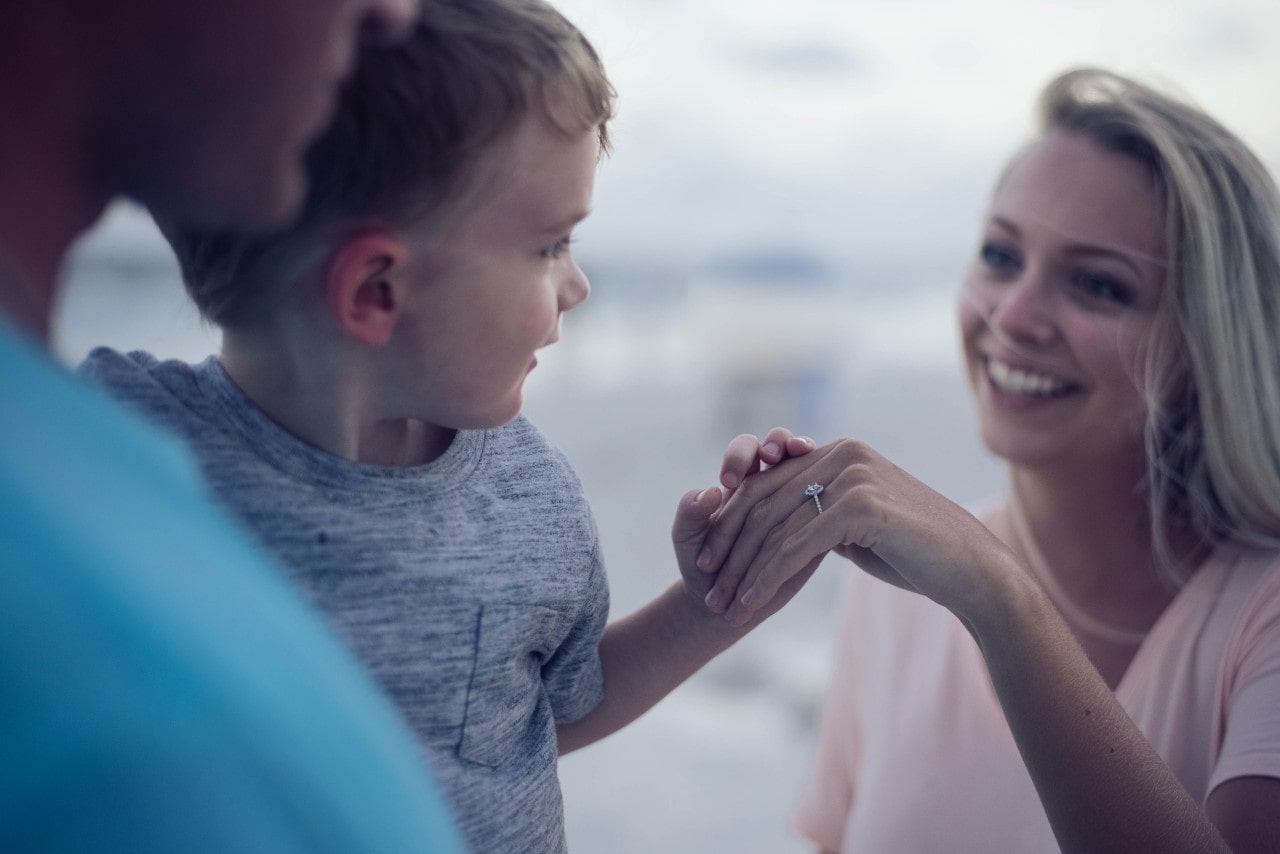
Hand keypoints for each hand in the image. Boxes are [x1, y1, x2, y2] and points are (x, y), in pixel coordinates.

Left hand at [672, 427, 816, 606]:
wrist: (727, 608)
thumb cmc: (703, 566)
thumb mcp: (687, 539)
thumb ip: (689, 512)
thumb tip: (710, 491)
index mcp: (743, 479)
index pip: (747, 448)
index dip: (741, 454)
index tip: (728, 481)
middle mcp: (774, 485)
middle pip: (785, 448)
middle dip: (778, 447)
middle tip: (769, 459)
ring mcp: (802, 504)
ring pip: (812, 473)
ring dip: (795, 483)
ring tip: (789, 484)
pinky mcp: (821, 531)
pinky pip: (826, 516)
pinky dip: (811, 523)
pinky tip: (796, 536)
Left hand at [698, 438, 1013, 624]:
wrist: (971, 570)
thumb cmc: (916, 552)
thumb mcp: (860, 526)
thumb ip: (826, 513)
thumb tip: (793, 522)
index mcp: (840, 452)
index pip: (765, 482)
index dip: (730, 521)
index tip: (708, 560)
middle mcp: (842, 453)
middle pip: (762, 502)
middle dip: (728, 548)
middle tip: (706, 587)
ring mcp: (852, 475)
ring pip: (775, 527)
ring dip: (742, 571)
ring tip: (723, 606)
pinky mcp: (861, 506)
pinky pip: (797, 546)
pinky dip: (767, 578)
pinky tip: (750, 604)